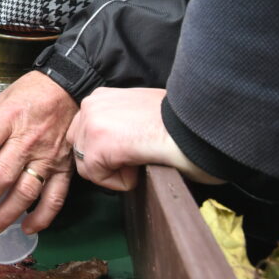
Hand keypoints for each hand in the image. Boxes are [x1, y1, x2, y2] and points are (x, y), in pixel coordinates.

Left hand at [0, 71, 76, 233]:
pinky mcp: (65, 168)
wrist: (69, 89)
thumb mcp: (0, 100)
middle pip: (2, 175)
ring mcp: (49, 157)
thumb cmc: (30, 94)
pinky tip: (27, 228)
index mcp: (9, 118)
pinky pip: (55, 198)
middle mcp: (29, 140)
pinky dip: (42, 217)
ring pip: (26, 192)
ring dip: (7, 214)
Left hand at [66, 87, 222, 190]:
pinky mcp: (97, 146)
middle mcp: (91, 105)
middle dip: (104, 162)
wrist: (199, 124)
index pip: (84, 132)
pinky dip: (121, 181)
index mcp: (101, 97)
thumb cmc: (179, 123)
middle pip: (80, 148)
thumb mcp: (140, 112)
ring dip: (115, 172)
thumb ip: (118, 122)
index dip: (106, 150)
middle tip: (137, 157)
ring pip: (88, 165)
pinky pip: (98, 177)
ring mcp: (92, 124)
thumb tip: (112, 144)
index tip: (132, 151)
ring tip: (142, 159)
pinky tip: (142, 164)